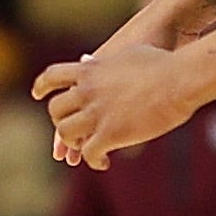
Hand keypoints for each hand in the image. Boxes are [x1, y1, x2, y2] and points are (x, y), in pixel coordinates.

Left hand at [33, 45, 199, 169]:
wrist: (179, 80)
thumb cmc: (163, 64)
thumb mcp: (130, 53)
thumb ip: (111, 61)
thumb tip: (103, 63)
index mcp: (90, 70)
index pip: (53, 76)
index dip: (42, 85)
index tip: (37, 94)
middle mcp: (87, 91)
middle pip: (56, 109)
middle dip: (60, 122)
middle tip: (70, 131)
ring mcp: (96, 113)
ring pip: (66, 133)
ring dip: (72, 143)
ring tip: (83, 149)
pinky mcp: (109, 134)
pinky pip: (88, 152)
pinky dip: (92, 160)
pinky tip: (102, 162)